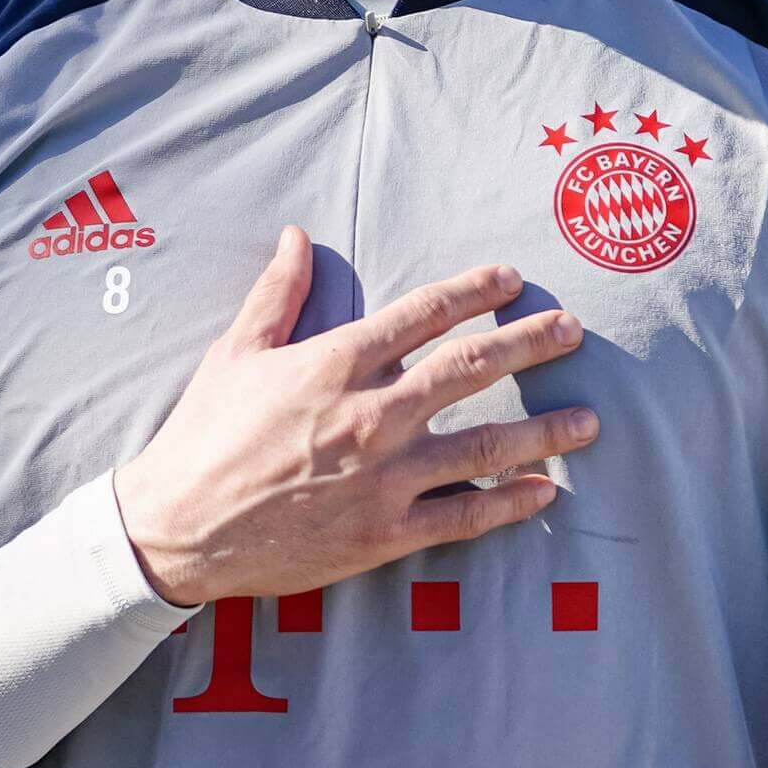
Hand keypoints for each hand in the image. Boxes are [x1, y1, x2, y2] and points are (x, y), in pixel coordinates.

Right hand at [110, 224, 598, 607]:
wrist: (179, 528)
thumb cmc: (204, 435)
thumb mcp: (236, 352)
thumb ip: (277, 293)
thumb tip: (296, 234)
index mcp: (337, 362)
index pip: (424, 313)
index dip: (475, 291)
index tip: (512, 278)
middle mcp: (372, 414)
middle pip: (472, 370)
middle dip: (530, 345)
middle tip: (572, 331)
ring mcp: (384, 478)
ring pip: (485, 445)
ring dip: (544, 430)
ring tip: (589, 420)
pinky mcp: (385, 533)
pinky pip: (464, 515)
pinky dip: (510, 503)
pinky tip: (545, 491)